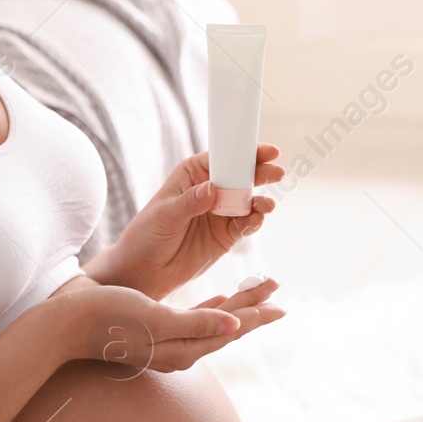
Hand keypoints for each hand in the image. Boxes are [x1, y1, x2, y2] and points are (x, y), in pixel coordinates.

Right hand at [51, 276, 283, 373]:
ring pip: (213, 322)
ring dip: (237, 305)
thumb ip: (196, 324)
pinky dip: (211, 309)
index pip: (230, 329)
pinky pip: (193, 321)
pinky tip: (219, 298)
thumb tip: (234, 325)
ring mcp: (165, 343)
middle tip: (276, 287)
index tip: (281, 302)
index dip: (256, 313)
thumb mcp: (154, 319)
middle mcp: (177, 350)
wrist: (65, 324)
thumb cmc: (107, 318)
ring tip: (257, 290)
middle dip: (252, 306)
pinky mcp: (152, 332)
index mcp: (182, 349)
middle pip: (226, 326)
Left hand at [86, 144, 284, 300]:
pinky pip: (247, 224)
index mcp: (193, 174)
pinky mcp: (227, 234)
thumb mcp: (164, 215)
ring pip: (249, 200)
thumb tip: (211, 188)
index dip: (243, 152)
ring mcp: (221, 212)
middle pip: (241, 176)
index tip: (265, 151)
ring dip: (261, 200)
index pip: (222, 157)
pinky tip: (256, 220)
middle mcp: (210, 190)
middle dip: (261, 172)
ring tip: (265, 205)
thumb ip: (189, 202)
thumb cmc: (146, 235)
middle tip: (277, 172)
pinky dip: (255, 221)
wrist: (146, 270)